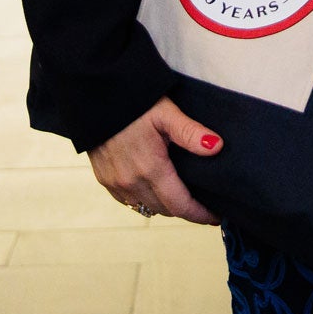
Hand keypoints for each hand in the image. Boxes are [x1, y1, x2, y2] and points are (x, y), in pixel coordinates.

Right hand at [88, 98, 221, 223]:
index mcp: (150, 168)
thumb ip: (190, 132)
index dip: (199, 214)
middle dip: (185, 210)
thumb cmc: (133, 102)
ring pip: (147, 208)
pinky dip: (144, 200)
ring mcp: (115, 183)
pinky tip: (153, 189)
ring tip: (180, 196)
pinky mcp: (104, 179)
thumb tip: (217, 147)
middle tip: (202, 203)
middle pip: (165, 210)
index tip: (215, 216)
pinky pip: (129, 201)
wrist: (95, 96)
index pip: (180, 205)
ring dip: (164, 206)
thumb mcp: (166, 112)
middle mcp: (131, 182)